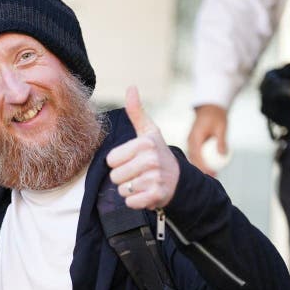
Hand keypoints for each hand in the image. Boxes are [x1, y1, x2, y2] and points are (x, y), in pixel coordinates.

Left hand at [106, 86, 179, 209]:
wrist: (179, 178)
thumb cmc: (157, 152)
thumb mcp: (148, 132)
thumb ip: (137, 111)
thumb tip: (131, 87)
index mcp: (144, 143)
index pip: (110, 160)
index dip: (119, 162)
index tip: (133, 159)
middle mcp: (151, 160)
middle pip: (115, 176)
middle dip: (124, 177)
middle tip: (139, 173)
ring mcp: (155, 179)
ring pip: (122, 190)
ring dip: (130, 189)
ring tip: (143, 182)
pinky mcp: (157, 196)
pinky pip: (131, 202)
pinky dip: (136, 201)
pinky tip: (147, 193)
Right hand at [186, 104, 227, 176]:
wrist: (210, 108)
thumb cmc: (217, 116)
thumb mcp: (221, 128)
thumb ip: (221, 141)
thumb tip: (223, 155)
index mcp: (195, 137)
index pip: (197, 155)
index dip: (202, 165)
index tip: (210, 173)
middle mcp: (190, 140)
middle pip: (193, 158)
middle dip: (201, 169)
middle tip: (212, 177)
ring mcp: (191, 141)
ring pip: (194, 157)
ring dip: (201, 166)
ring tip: (211, 175)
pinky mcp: (194, 142)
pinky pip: (197, 153)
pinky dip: (202, 160)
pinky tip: (211, 166)